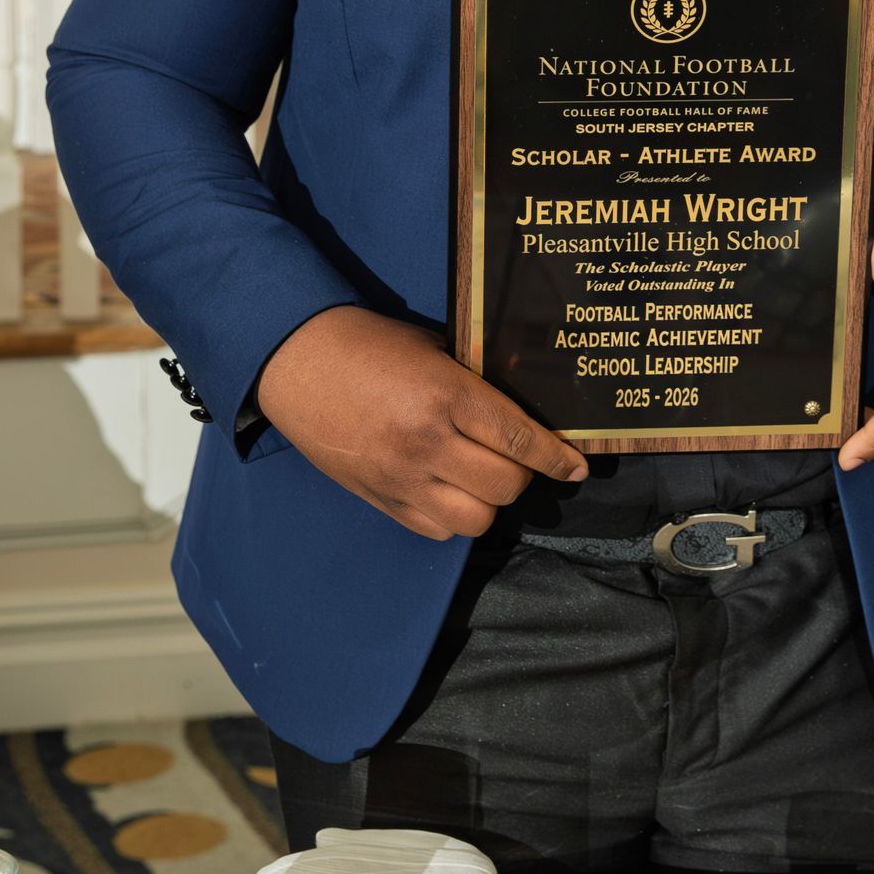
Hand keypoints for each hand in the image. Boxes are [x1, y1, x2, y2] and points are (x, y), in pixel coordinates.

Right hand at [256, 307, 587, 541]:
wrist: (295, 359)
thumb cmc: (367, 343)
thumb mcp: (431, 347)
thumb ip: (474, 380)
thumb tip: (521, 404)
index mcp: (444, 395)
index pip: (518, 439)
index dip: (556, 458)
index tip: (578, 468)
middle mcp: (426, 443)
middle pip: (506, 486)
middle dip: (522, 474)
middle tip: (516, 458)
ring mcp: (400, 477)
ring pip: (476, 519)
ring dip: (488, 501)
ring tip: (481, 477)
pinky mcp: (379, 498)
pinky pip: (436, 530)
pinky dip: (453, 516)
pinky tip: (449, 490)